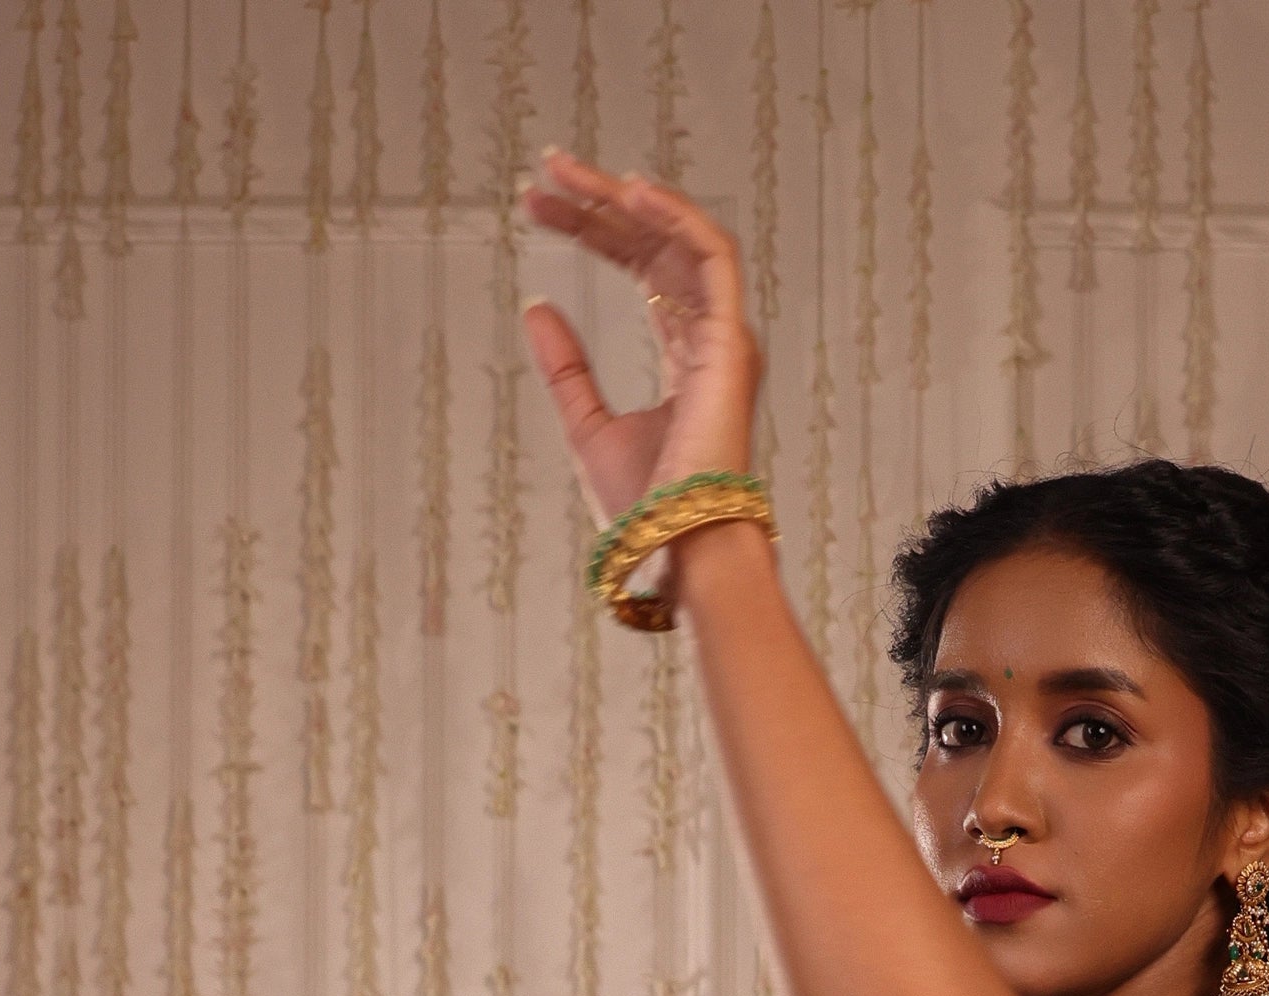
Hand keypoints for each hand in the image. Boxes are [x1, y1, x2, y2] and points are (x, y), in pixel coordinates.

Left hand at [519, 153, 764, 535]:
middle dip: (600, 204)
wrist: (678, 550)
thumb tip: (536, 306)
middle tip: (543, 173)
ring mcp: (726, 338)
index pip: (643, 270)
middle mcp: (712, 338)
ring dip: (626, 200)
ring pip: (679, 239)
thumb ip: (567, 368)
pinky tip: (629, 192)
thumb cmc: (644, 508)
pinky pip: (713, 255)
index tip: (538, 207)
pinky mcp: (732, 341)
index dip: (595, 231)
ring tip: (570, 173)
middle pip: (657, 246)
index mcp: (686, 356)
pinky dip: (677, 216)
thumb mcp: (586, 424)